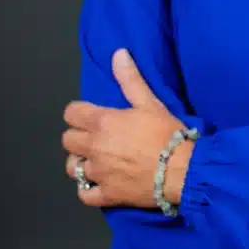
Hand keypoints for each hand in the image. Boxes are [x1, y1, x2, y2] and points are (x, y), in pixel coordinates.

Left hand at [62, 49, 191, 208]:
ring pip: (72, 168)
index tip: (91, 115)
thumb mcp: (150, 102)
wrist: (181, 170)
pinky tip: (98, 184)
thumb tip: (118, 53)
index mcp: (102, 122)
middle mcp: (94, 147)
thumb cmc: (166, 133)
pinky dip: (88, 189)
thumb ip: (130, 79)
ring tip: (96, 160)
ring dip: (81, 162)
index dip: (79, 112)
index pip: (71, 113)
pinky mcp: (106, 194)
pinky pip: (84, 194)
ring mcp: (98, 173)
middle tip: (96, 137)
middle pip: (67, 140)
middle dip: (78, 136)